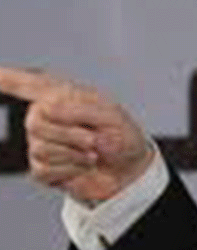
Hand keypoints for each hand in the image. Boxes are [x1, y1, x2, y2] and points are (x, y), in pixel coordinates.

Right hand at [0, 66, 153, 203]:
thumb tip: (46, 108)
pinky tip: (82, 165)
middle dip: (70, 134)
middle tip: (94, 139)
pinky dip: (70, 169)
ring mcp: (42, 142)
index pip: (28, 83)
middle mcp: (47, 116)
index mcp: (64, 96)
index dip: (7, 79)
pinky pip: (42, 169)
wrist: (130, 170)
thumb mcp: (111, 116)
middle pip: (36, 122)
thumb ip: (80, 108)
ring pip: (39, 147)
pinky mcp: (42, 167)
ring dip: (74, 153)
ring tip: (92, 152)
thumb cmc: (123, 137)